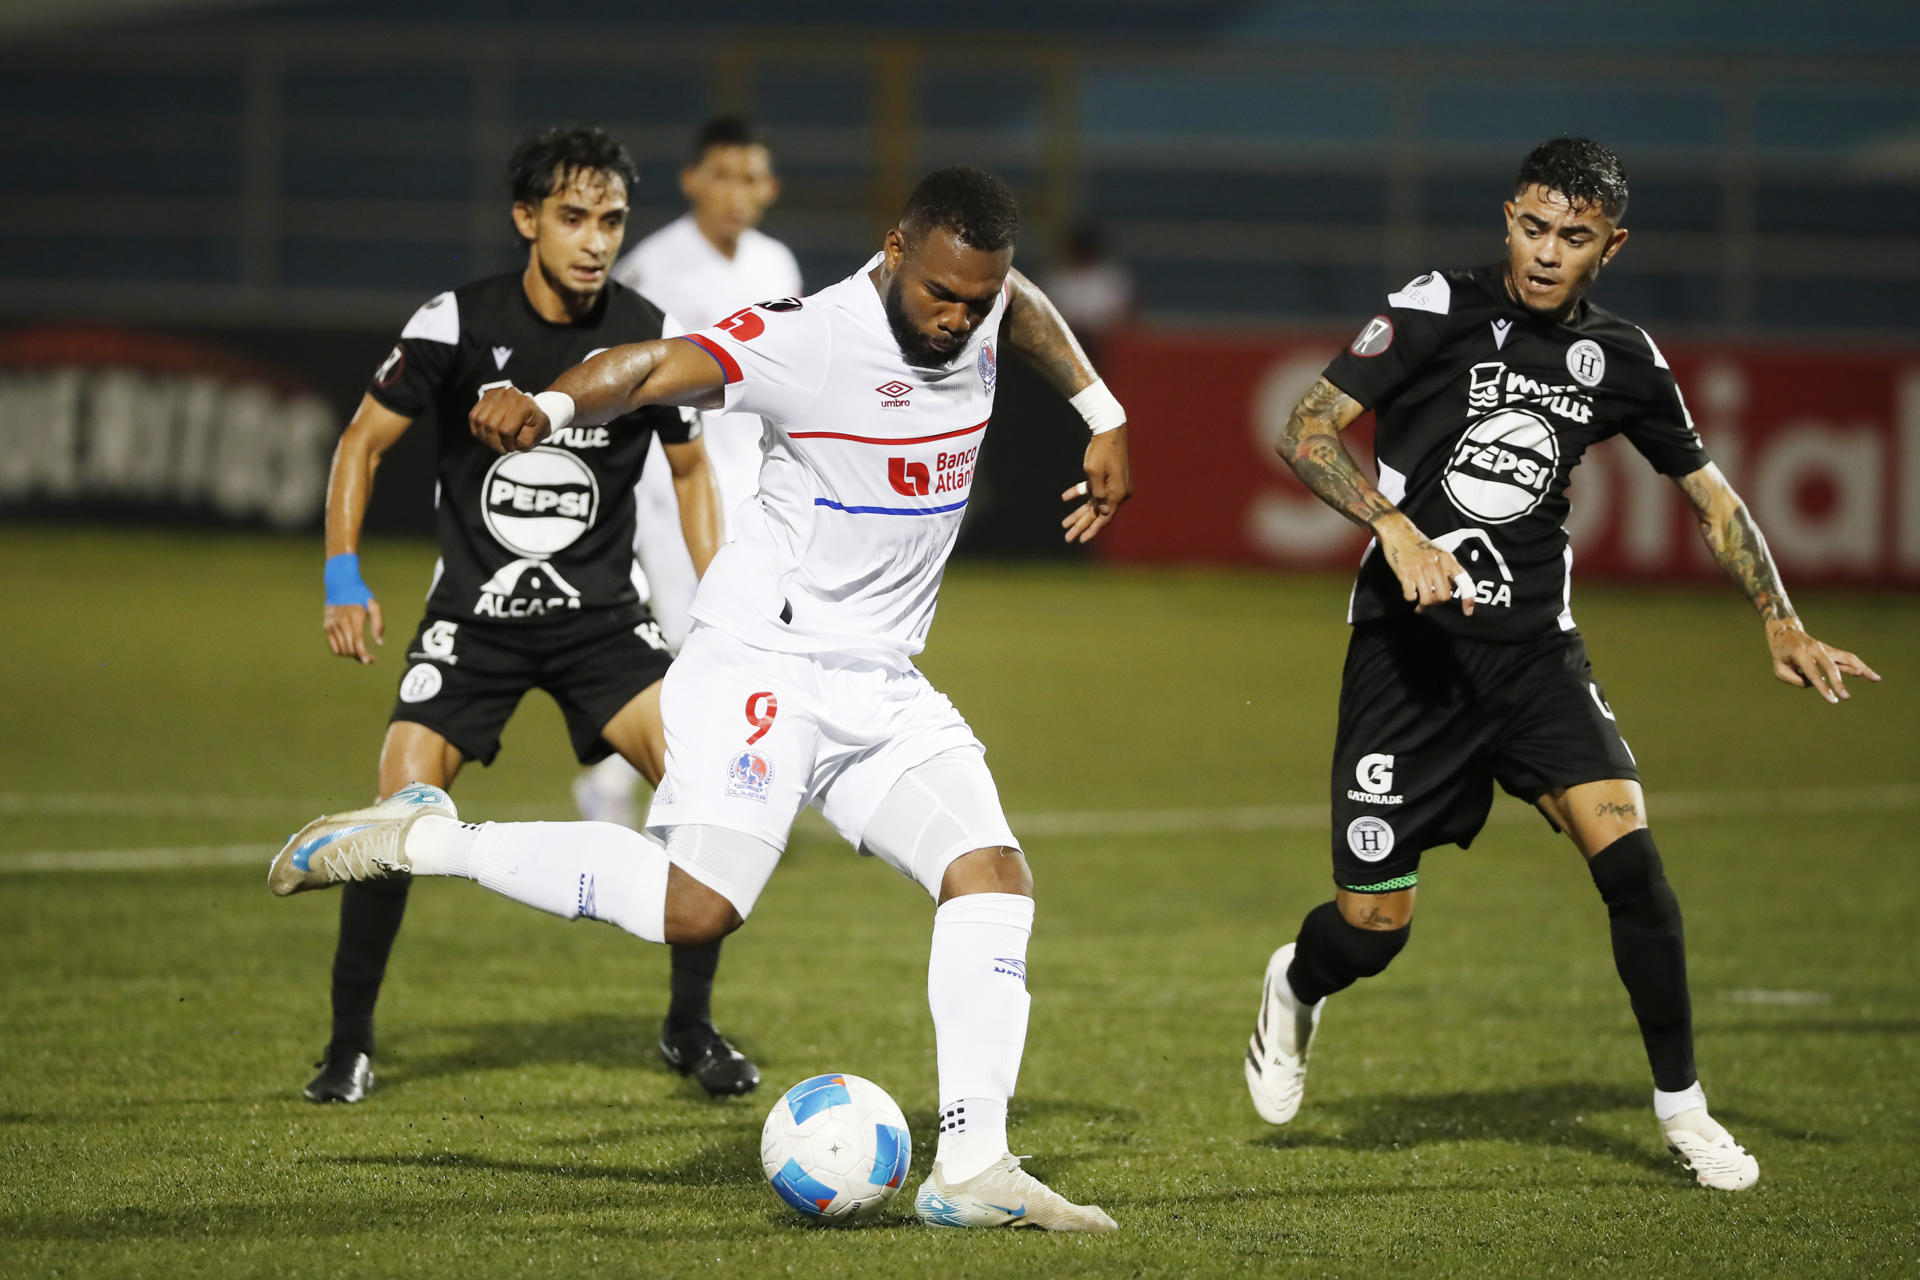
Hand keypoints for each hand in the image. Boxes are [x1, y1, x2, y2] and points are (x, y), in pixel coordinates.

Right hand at [324, 600, 383, 663]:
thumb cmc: (360, 595)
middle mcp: (341, 623)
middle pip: (349, 648)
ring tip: (360, 652)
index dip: (363, 654)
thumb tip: (379, 643)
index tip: (369, 661)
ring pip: (341, 649)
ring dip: (351, 654)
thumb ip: (378, 625)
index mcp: (354, 618)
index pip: (358, 641)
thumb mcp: (374, 606)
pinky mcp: (326, 627)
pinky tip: (349, 648)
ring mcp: (332, 625)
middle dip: (360, 656)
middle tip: (369, 657)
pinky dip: (341, 651)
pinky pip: (333, 646)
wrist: (340, 585)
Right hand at [470, 386, 550, 453]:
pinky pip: (474, 416)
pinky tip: (488, 435)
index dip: (506, 444)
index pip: (506, 430)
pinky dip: (478, 429)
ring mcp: (495, 395)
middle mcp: (508, 396)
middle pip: (491, 426)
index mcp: (524, 405)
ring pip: (480, 421)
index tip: (511, 448)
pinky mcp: (486, 397)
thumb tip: (509, 441)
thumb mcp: (538, 435)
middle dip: (495, 443)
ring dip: (485, 437)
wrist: (533, 411)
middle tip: (502, 448)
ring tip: (495, 442)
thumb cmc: (536, 423)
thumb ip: (524, 441)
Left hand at [1061, 426, 1131, 542]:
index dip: (1091, 530)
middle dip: (1081, 525)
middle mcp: (1119, 492)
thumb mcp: (1094, 473)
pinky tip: (1065, 497)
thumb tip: (1103, 514)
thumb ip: (1097, 495)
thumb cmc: (1101, 451)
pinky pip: (1095, 490)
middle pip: (1098, 513)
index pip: (1104, 518)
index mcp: (1118, 493)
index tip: (1080, 540)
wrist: (1110, 429)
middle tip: (1067, 538)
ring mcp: (1115, 485)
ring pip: (1095, 503)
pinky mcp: (1110, 478)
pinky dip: (1081, 493)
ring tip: (1064, 523)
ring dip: (1080, 513)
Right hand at [1376, 514, 1474, 615]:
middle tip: (1431, 602)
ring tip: (1420, 603)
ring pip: (1428, 599)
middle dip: (1437, 603)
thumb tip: (1452, 589)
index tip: (1467, 612)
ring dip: (1423, 605)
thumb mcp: (1440, 553)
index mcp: (1447, 559)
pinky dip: (1411, 597)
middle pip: (1444, 596)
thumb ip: (1448, 569)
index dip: (1468, 598)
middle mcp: (1436, 564)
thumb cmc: (1419, 545)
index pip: (1463, 581)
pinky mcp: (1405, 573)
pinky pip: (1411, 596)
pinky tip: (1410, 591)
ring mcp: (1420, 569)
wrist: (1399, 532)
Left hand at [1766, 619, 1877, 703]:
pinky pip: (1848, 658)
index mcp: (1800, 654)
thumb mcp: (1779, 669)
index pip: (1814, 674)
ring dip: (1862, 668)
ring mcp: (1825, 648)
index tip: (1832, 700)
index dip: (1823, 688)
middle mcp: (1816, 649)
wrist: (1785, 633)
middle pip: (1832, 667)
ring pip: (1847, 658)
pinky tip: (1871, 674)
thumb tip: (1815, 684)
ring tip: (1876, 678)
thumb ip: (1794, 679)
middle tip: (1846, 697)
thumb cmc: (1780, 654)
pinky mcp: (1831, 650)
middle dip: (1839, 683)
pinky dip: (1859, 666)